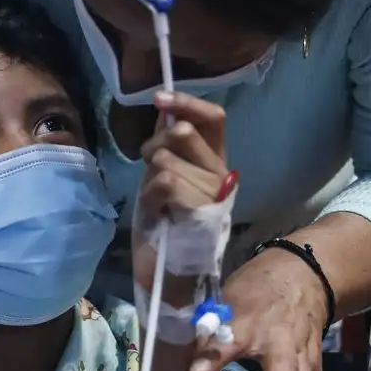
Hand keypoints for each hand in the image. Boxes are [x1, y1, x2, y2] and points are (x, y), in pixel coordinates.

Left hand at [131, 91, 229, 300]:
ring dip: (149, 177)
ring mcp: (213, 193)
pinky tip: (156, 211)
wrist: (168, 271)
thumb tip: (164, 107)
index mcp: (216, 161)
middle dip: (154, 145)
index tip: (159, 99)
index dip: (186, 102)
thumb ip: (169, 144)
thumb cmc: (165, 223)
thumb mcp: (165, 175)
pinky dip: (150, 195)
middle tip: (150, 169)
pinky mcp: (200, 210)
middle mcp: (221, 174)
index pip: (214, 118)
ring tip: (155, 200)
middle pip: (182, 132)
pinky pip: (165, 182)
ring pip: (167, 159)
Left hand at [196, 249, 326, 370]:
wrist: (303, 277)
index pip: (228, 338)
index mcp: (249, 319)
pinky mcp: (314, 368)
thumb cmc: (255, 292)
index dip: (212, 356)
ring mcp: (301, 354)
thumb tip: (172, 353)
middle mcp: (280, 339)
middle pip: (282, 367)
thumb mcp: (226, 298)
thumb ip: (206, 328)